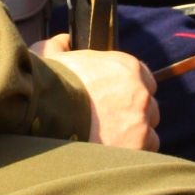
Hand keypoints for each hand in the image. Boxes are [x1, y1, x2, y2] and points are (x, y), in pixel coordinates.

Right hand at [31, 36, 159, 149]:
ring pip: (148, 132)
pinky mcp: (136, 147)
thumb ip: (61, 46)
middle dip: (133, 114)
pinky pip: (143, 152)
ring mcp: (141, 122)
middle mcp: (140, 93)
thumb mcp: (50, 55)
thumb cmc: (48, 83)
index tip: (116, 98)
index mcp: (127, 67)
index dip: (130, 89)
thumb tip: (64, 40)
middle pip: (148, 106)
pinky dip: (131, 153)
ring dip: (135, 136)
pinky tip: (113, 154)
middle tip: (111, 123)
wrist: (45, 115)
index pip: (144, 78)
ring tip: (111, 142)